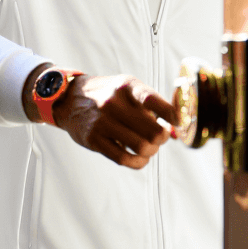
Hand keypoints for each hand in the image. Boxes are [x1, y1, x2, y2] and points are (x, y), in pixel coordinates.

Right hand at [52, 74, 178, 169]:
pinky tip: (139, 157)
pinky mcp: (94, 139)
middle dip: (162, 138)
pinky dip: (138, 162)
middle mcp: (113, 102)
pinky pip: (125, 159)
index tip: (177, 123)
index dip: (172, 116)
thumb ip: (151, 106)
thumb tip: (175, 131)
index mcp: (126, 86)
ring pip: (142, 147)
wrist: (70, 99)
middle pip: (153, 131)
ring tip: (148, 146)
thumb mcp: (127, 89)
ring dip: (151, 151)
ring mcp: (102, 122)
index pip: (155, 101)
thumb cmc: (107, 95)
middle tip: (159, 137)